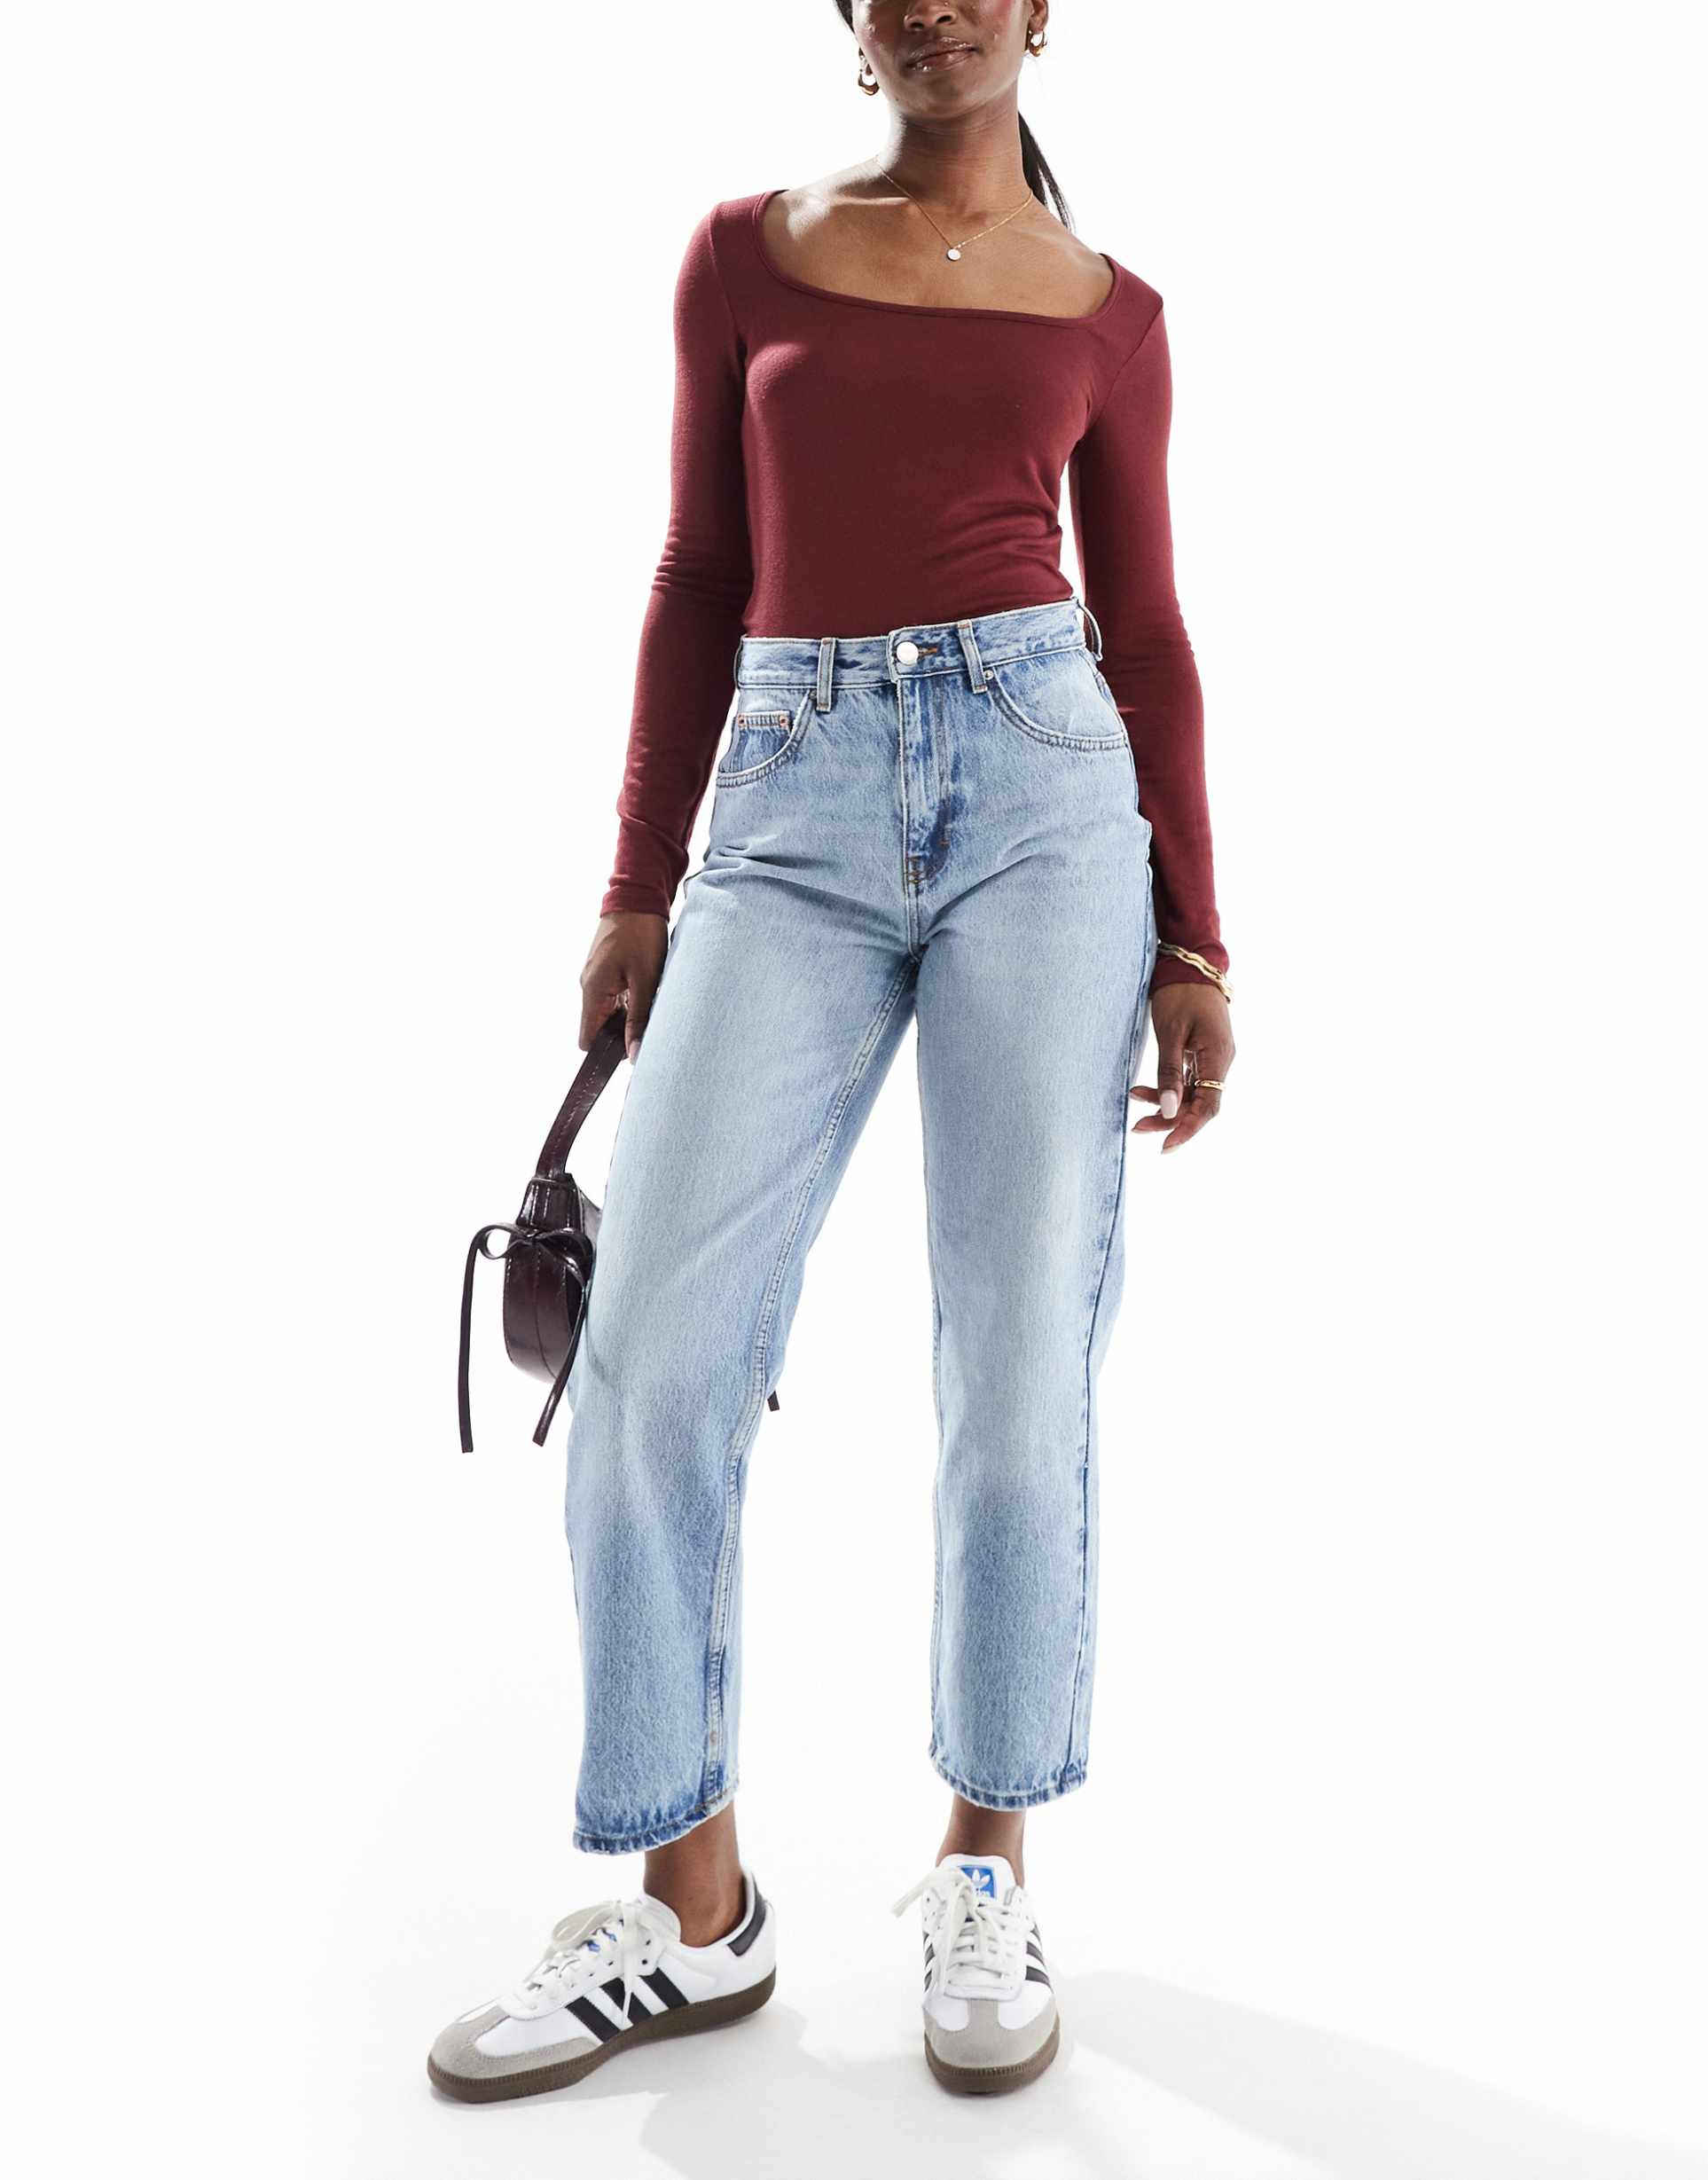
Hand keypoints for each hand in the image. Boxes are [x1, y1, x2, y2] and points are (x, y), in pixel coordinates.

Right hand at [580, 911, 668, 1059]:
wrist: (637, 896)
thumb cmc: (641, 934)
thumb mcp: (645, 980)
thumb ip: (639, 1019)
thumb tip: (635, 1053)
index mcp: (593, 991)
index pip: (587, 1038)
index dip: (605, 1051)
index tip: (630, 1053)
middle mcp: (589, 985)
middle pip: (599, 1027)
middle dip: (621, 1034)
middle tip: (649, 1029)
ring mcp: (596, 976)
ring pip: (609, 1011)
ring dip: (628, 1016)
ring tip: (652, 1007)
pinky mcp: (605, 968)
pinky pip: (613, 995)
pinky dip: (628, 1001)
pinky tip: (647, 993)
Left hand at [1130, 981, 1234, 1153]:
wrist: (1191, 963)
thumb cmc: (1180, 993)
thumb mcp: (1170, 1032)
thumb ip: (1169, 1072)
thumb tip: (1169, 1111)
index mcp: (1218, 1057)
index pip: (1208, 1107)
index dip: (1187, 1129)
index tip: (1165, 1146)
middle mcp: (1221, 1061)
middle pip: (1200, 1104)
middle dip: (1171, 1120)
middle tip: (1138, 1129)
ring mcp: (1213, 1057)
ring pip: (1193, 1093)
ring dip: (1166, 1104)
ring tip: (1135, 1104)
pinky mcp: (1203, 1052)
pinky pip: (1189, 1079)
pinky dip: (1168, 1088)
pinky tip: (1143, 1090)